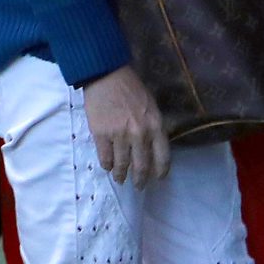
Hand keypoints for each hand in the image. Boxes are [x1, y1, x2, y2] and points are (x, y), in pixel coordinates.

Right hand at [83, 66, 170, 185]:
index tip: (157, 178)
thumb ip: (153, 128)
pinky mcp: (101, 134)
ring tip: (120, 179)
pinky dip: (106, 165)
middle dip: (140, 179)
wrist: (106, 76)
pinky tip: (107, 166)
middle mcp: (140, 134)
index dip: (160, 171)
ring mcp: (119, 135)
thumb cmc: (131, 89)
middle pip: (141, 165)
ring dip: (121, 175)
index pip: (162, 157)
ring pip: (122, 164)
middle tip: (138, 186)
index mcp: (156, 126)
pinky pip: (104, 157)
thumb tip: (151, 147)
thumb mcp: (152, 107)